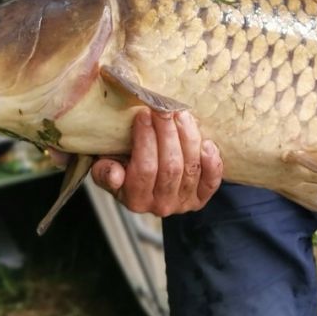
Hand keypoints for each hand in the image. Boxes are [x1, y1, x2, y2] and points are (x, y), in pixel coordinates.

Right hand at [89, 108, 222, 216]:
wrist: (148, 178)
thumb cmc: (124, 166)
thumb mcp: (107, 167)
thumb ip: (104, 171)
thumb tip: (114, 174)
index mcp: (135, 200)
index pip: (144, 169)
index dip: (146, 139)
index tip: (144, 113)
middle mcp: (161, 206)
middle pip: (170, 167)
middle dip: (168, 133)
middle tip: (164, 109)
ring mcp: (183, 203)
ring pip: (190, 168)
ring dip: (188, 137)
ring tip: (181, 114)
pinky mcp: (201, 197)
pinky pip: (212, 181)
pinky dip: (212, 162)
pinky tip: (206, 142)